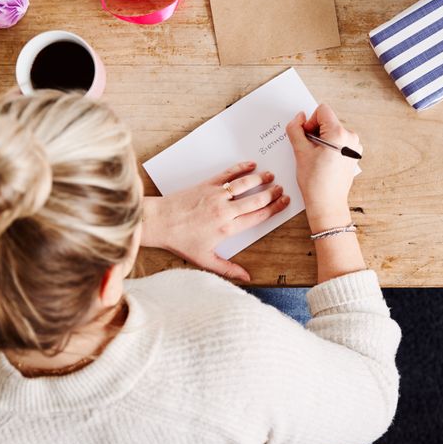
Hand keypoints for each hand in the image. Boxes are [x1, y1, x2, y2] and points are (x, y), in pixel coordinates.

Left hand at [140, 162, 290, 281]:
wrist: (158, 222)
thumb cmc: (180, 241)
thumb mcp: (204, 259)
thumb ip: (227, 269)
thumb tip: (247, 278)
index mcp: (227, 228)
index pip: (258, 216)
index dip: (274, 208)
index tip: (283, 202)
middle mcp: (225, 210)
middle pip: (256, 200)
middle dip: (272, 193)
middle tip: (281, 189)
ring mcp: (216, 195)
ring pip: (245, 184)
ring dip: (260, 179)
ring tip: (270, 176)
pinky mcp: (207, 184)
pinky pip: (228, 174)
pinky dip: (241, 168)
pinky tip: (250, 165)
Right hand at [286, 104, 361, 232]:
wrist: (327, 204)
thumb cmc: (315, 181)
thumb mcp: (300, 152)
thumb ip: (296, 129)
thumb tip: (299, 117)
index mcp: (339, 134)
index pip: (322, 110)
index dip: (310, 122)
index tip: (307, 138)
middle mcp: (351, 138)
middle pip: (328, 121)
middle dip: (316, 132)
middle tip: (310, 151)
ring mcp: (355, 147)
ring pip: (333, 132)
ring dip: (323, 140)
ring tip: (317, 159)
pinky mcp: (354, 155)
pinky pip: (339, 142)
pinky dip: (330, 148)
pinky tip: (325, 162)